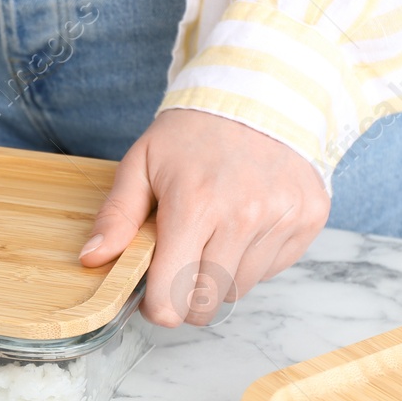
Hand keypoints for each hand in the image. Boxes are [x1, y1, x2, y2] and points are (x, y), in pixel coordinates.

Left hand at [79, 108, 328, 326]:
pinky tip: (244, 225)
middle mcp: (244, 217)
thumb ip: (117, 215)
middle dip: (186, 297)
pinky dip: (253, 260)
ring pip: (241, 290)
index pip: (173, 297)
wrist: (257, 94)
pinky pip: (272, 270)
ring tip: (213, 236)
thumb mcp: (141, 163)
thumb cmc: (193, 133)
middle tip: (180, 265)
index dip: (157, 305)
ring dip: (220, 277)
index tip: (153, 292)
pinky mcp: (309, 220)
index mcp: (195, 204)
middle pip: (207, 303)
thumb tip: (92, 259)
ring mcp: (282, 219)